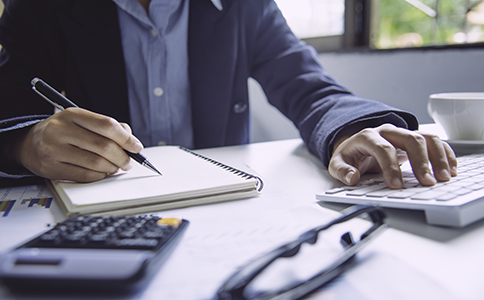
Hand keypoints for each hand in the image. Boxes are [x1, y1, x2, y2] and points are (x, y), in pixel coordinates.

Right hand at [14, 107, 143, 181]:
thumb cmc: (63, 132)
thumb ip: (106, 127)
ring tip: (116, 167)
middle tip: (129, 162)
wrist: (28, 144)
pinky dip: (99, 176)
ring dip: (112, 168)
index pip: (106, 125)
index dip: (126, 138)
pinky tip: (103, 173)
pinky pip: (84, 176)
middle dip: (122, 157)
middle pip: (103, 146)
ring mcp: (53, 149)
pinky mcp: (50, 168)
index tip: (137, 147)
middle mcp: (60, 130)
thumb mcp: (80, 121)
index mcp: (71, 114)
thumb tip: (130, 139)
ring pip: (95, 163)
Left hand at [328, 124, 457, 188]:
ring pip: (426, 137)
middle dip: (421, 161)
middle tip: (427, 182)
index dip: (391, 167)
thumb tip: (352, 177)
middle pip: (410, 139)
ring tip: (444, 177)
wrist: (356, 146)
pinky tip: (451, 168)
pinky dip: (445, 153)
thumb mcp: (337, 164)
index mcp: (368, 136)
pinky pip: (434, 141)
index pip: (382, 148)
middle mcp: (387, 131)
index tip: (396, 185)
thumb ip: (342, 171)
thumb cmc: (350, 156)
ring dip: (438, 157)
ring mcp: (402, 133)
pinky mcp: (414, 139)